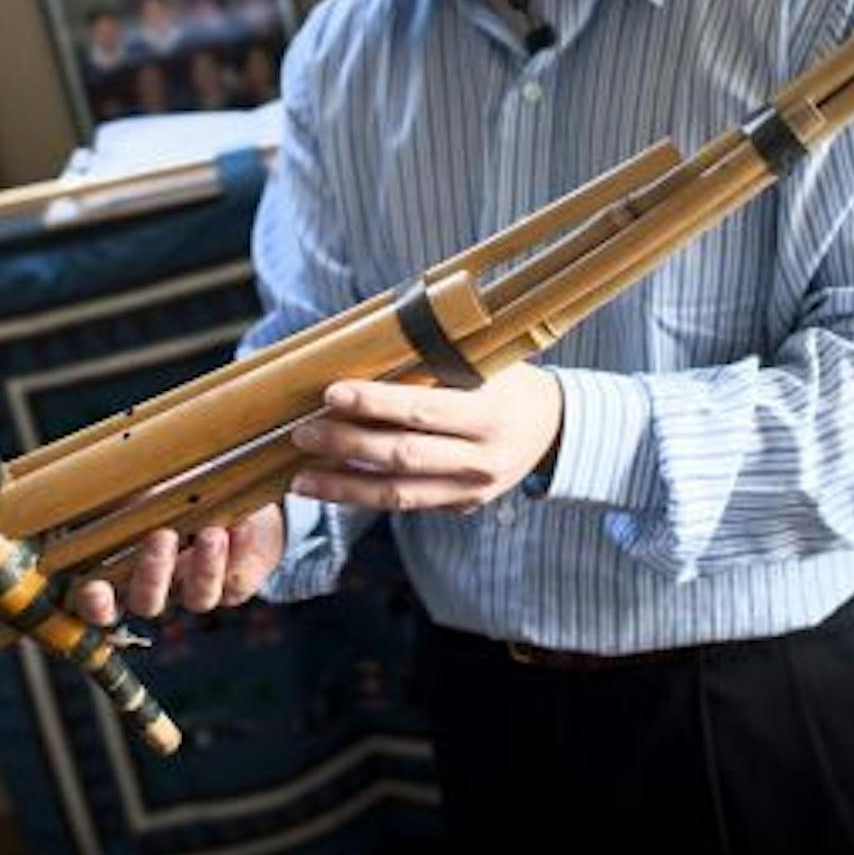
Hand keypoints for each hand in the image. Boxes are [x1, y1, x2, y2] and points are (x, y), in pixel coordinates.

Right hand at [71, 504, 284, 625]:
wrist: (239, 485)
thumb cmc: (178, 484)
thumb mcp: (144, 484)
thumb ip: (119, 492)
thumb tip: (91, 479)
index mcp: (127, 567)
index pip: (101, 601)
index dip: (95, 603)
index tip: (95, 589)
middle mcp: (162, 586)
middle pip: (147, 601)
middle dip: (152, 573)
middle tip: (162, 536)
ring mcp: (198, 589)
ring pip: (197, 598)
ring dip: (204, 568)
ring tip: (211, 533)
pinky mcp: (236, 585)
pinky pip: (237, 580)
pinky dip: (239, 552)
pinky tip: (240, 526)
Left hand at [287, 362, 562, 512]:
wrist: (553, 426)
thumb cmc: (508, 380)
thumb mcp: (486, 362)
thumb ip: (436, 362)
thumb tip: (364, 348)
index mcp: (490, 415)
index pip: (423, 410)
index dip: (374, 404)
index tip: (331, 393)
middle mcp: (483, 459)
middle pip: (403, 456)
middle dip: (347, 445)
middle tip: (302, 432)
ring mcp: (472, 490)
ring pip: (398, 494)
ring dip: (344, 486)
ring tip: (300, 478)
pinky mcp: (461, 506)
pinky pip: (406, 505)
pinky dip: (364, 496)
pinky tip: (330, 487)